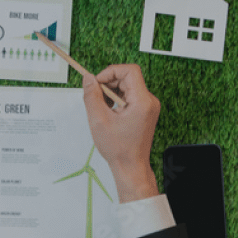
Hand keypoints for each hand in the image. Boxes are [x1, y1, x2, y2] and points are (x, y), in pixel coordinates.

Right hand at [81, 65, 160, 202]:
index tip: (98, 82)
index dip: (111, 71)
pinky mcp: (145, 111)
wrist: (131, 167)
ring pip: (128, 85)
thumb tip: (88, 78)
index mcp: (142, 101)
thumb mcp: (98, 120)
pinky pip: (130, 95)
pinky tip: (109, 111)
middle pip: (128, 77)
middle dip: (109, 82)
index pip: (130, 70)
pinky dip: (117, 99)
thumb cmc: (119, 149)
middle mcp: (149, 101)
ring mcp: (148, 106)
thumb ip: (91, 96)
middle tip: (96, 96)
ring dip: (112, 91)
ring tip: (101, 107)